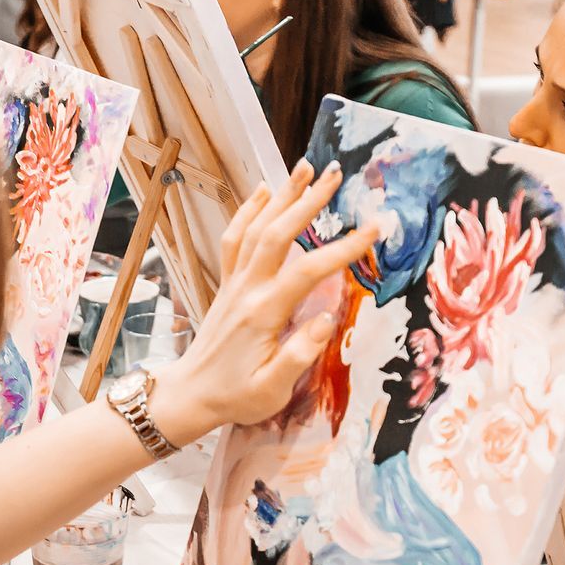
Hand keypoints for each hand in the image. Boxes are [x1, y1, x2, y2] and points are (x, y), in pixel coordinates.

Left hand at [150, 161, 376, 441]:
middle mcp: (247, 290)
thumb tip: (328, 320)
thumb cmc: (236, 396)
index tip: (373, 229)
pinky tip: (263, 190)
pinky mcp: (227, 283)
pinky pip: (235, 238)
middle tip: (335, 175)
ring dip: (281, 196)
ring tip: (305, 168)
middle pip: (277, 234)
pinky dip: (248, 210)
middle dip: (308, 201)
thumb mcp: (272, 390)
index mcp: (264, 314)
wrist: (191, 394)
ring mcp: (234, 283)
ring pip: (255, 228)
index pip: (308, 272)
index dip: (343, 249)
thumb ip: (299, 356)